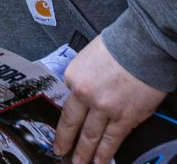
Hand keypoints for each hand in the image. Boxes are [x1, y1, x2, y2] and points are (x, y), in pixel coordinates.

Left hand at [54, 34, 165, 163]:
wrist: (141, 46)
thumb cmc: (116, 46)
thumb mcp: (87, 57)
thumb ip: (82, 77)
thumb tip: (80, 92)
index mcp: (73, 77)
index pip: (65, 103)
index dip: (61, 119)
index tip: (58, 129)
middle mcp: (84, 94)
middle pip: (73, 124)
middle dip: (65, 142)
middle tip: (60, 152)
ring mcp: (104, 109)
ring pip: (91, 137)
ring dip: (84, 153)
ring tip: (79, 163)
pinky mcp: (124, 118)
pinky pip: (112, 140)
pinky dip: (105, 154)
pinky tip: (99, 162)